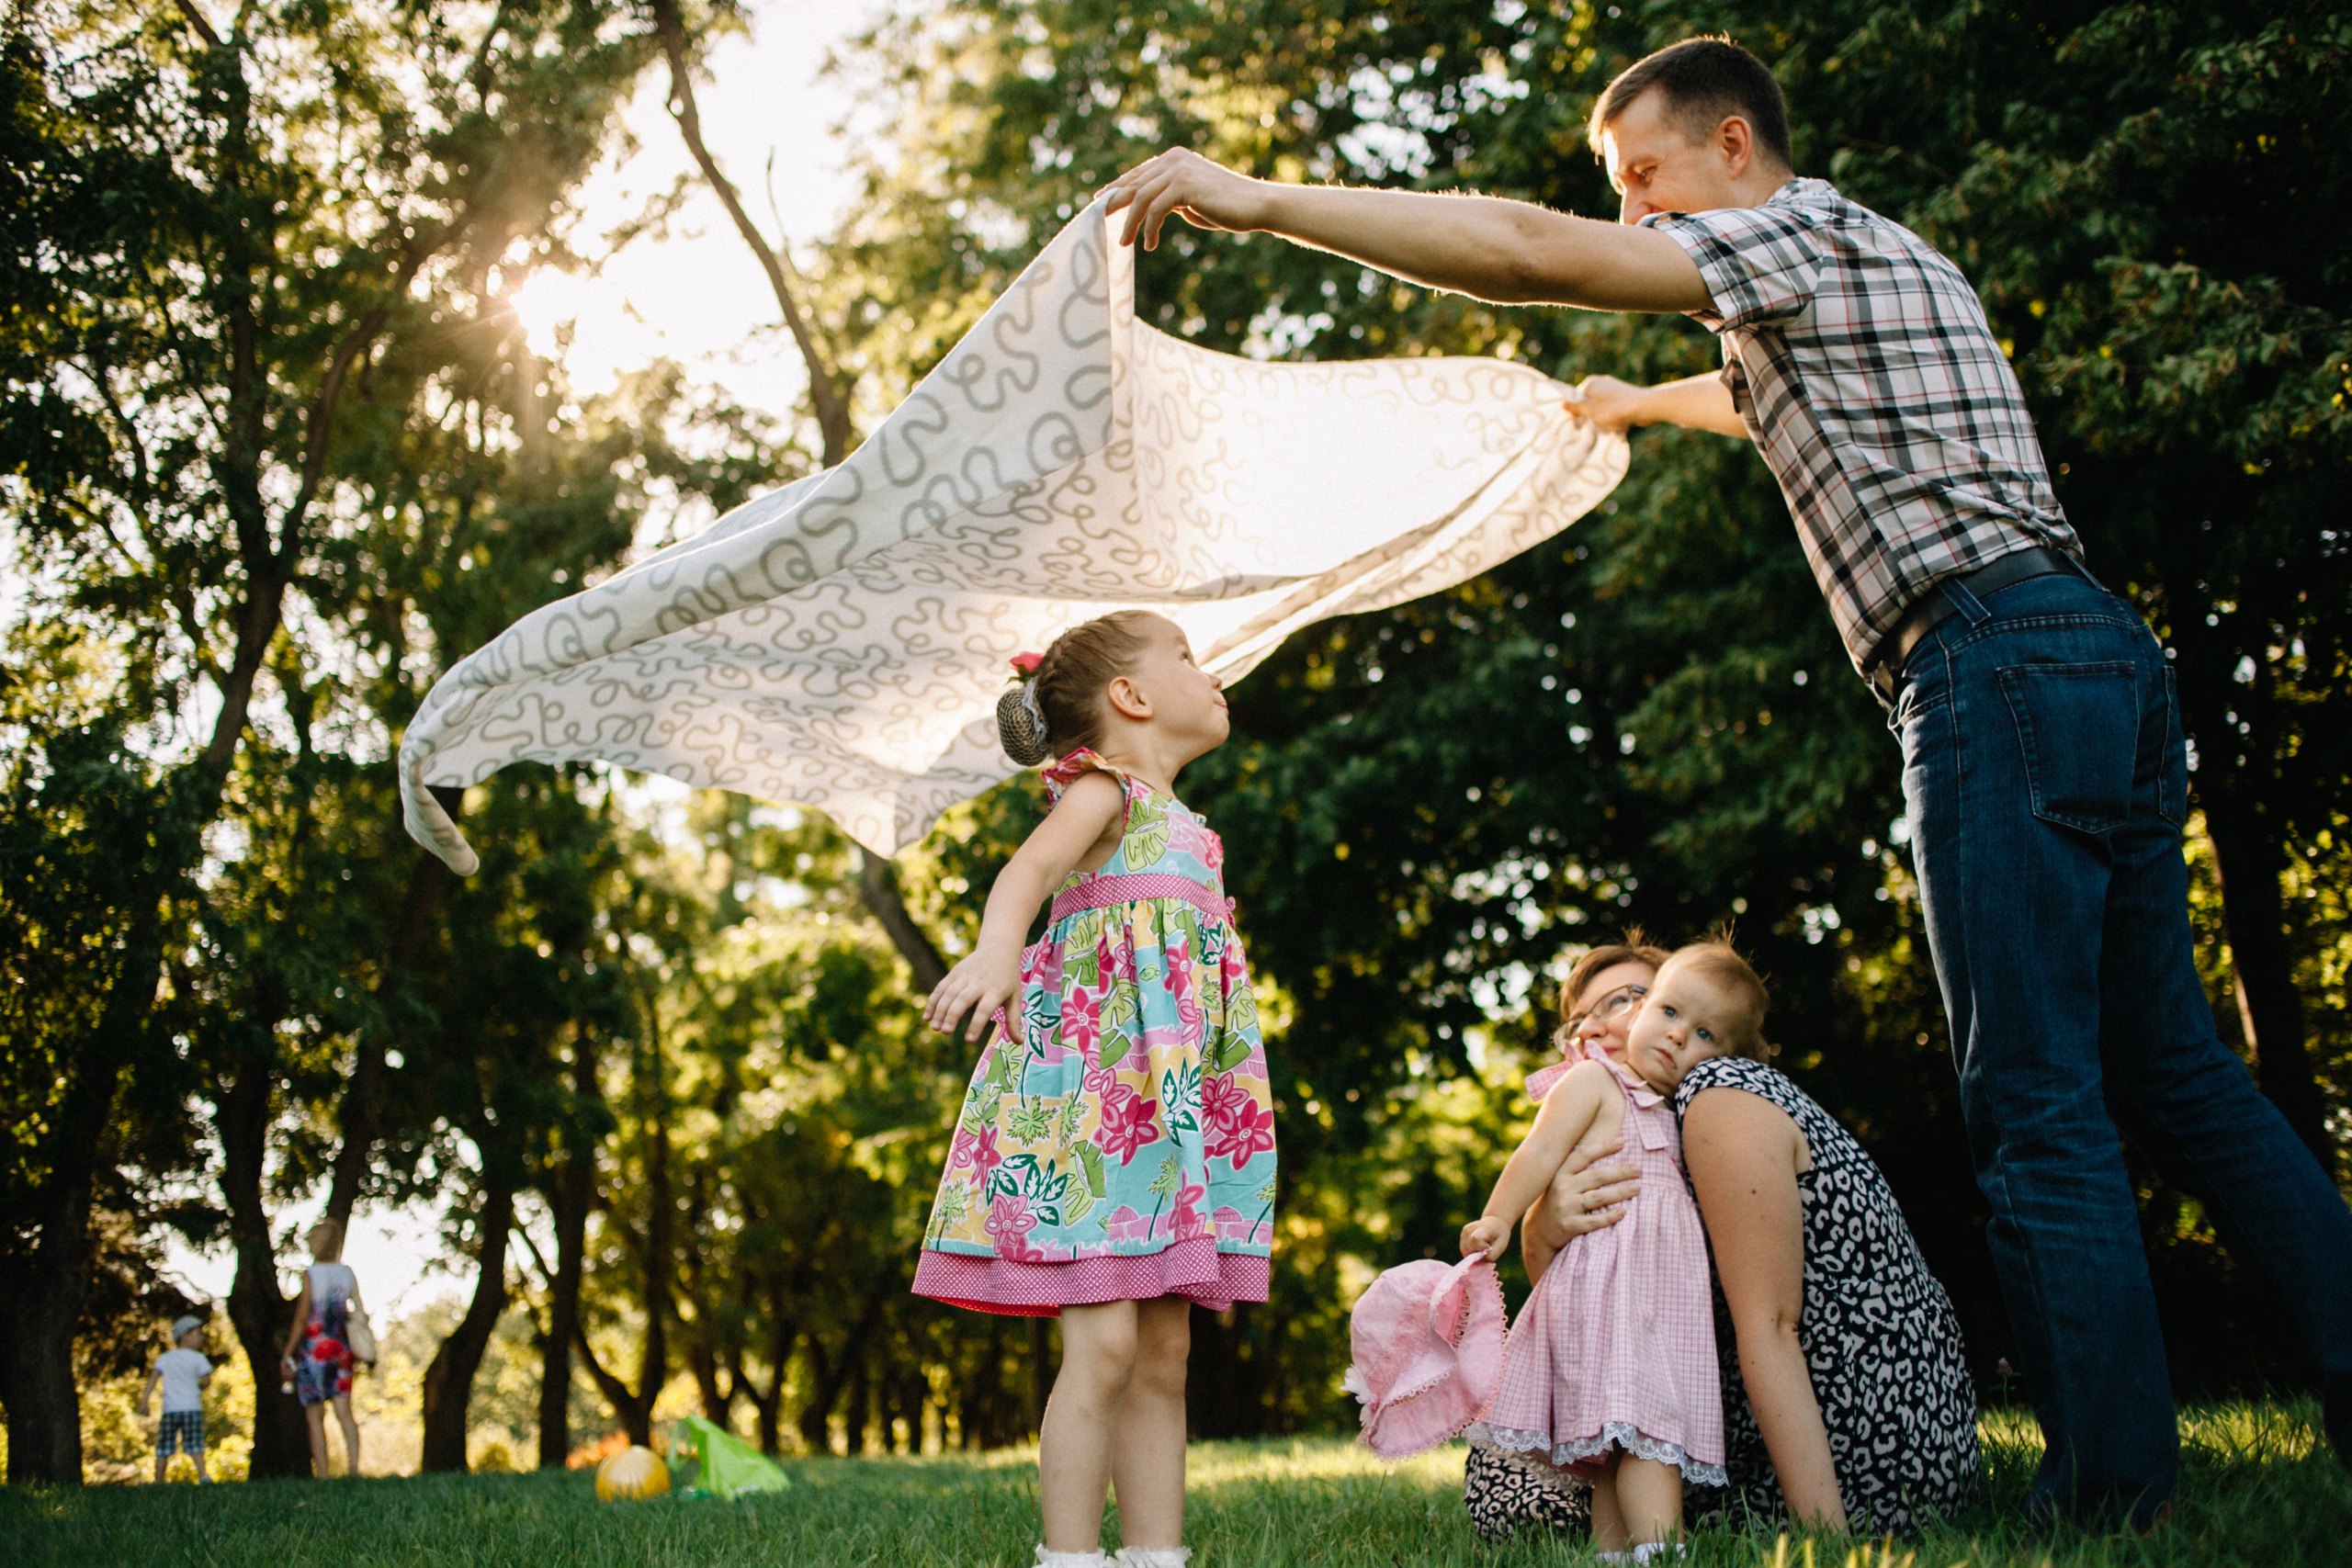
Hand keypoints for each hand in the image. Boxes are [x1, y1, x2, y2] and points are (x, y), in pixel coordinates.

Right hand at [922, 947, 1022, 1042]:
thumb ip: (1014, 1020)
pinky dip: (933, 1002)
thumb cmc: (1008, 979)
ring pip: (949, 993)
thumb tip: (1018, 1043)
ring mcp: (965, 976)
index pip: (984, 1009)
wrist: (999, 949)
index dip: (976, 1024)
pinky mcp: (955, 972)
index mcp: (996, 990)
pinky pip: (941, 988)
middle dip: (953, 1015)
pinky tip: (927, 1018)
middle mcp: (979, 982)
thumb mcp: (1015, 997)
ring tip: (935, 1028)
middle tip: (946, 1032)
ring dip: (940, 1011)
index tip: (968, 1040)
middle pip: (963, 999)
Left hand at [1101, 148, 1267, 249]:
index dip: (1117, 189)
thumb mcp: (1191, 200)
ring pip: (1141, 198)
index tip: (1101, 203)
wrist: (1255, 205)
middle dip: (1115, 205)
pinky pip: (1156, 209)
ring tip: (1123, 243)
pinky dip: (1149, 229)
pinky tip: (1150, 245)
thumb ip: (1170, 198)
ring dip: (1129, 222)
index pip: (1138, 175)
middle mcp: (1173, 159)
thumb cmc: (1226, 207)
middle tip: (1099, 222)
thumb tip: (1149, 208)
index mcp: (1174, 159)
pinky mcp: (1184, 185)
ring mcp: (1178, 170)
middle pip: (1134, 184)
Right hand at [1461, 1215, 1511, 1261]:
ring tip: (1482, 1247)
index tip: (1489, 1247)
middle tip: (1487, 1248)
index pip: (1475, 1239)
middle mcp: (1471, 1228)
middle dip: (1477, 1253)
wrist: (1495, 1224)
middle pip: (1469, 1248)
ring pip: (1464, 1250)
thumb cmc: (1499, 1236)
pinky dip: (1470, 1251)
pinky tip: (1477, 1246)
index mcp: (1483, 1228)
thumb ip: (1490, 1256)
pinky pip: (1464, 1249)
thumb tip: (1478, 1262)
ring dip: (1473, 1253)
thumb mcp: (1501, 1247)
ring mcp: (1465, 1231)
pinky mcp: (1462, 1234)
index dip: (1481, 1248)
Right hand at [1543, 1137, 1641, 1239]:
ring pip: (1596, 1198)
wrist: (1538, 1231)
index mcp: (1560, 1173)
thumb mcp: (1560, 1181)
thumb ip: (1578, 1168)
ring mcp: (1565, 1207)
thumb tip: (1608, 1147)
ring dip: (1619, 1192)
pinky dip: (1609, 1217)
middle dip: (1619, 1171)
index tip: (1622, 1142)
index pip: (1583, 1156)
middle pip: (1595, 1176)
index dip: (1603, 1147)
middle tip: (1639, 1169)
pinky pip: (1592, 1221)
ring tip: (1637, 1188)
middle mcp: (1561, 1187)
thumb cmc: (1557, 1200)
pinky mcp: (1569, 1226)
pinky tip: (1623, 1212)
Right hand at [1563, 375, 1649, 435]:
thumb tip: (1563, 404)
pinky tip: (1618, 425)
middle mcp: (1602, 382)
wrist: (1644, 406)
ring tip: (1609, 428)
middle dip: (1590, 417)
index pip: (1575, 398)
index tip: (1577, 426)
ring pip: (1601, 407)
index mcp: (1591, 383)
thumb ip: (1576, 407)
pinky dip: (1613, 417)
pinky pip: (1613, 408)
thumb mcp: (1590, 411)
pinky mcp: (1625, 396)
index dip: (1575, 413)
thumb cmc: (1614, 409)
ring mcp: (1614, 388)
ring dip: (1603, 420)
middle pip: (1588, 403)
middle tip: (1595, 428)